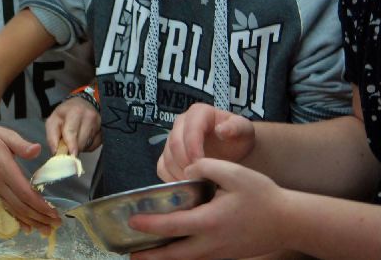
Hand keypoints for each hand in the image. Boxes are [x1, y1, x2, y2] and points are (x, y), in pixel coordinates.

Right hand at [0, 125, 60, 234]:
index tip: (54, 213)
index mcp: (4, 169)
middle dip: (39, 217)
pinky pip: (4, 209)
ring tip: (46, 230)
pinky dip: (17, 220)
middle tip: (56, 225)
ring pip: (13, 210)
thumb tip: (37, 149)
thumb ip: (21, 145)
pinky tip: (26, 228)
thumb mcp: (5, 135)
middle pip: (20, 205)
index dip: (40, 205)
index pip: (25, 192)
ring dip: (31, 221)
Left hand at [45, 96, 100, 155]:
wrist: (83, 104)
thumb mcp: (54, 120)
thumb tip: (56, 152)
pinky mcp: (104, 131)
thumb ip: (52, 137)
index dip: (70, 146)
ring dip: (79, 146)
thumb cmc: (67, 113)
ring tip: (75, 137)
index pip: (72, 132)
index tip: (70, 155)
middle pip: (80, 142)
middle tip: (67, 144)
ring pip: (88, 146)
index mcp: (74, 112)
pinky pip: (94, 146)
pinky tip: (84, 137)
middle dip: (72, 148)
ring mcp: (99, 123)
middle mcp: (89, 116)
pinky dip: (87, 146)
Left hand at [129, 158, 289, 259]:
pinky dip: (180, 257)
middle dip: (150, 256)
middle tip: (128, 252)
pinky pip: (197, 259)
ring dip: (164, 259)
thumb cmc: (262, 196)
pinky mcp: (225, 255)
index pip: (173, 225)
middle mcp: (212, 243)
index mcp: (211, 221)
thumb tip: (184, 170)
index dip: (150, 224)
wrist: (290, 221)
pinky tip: (171, 250)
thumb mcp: (234, 172)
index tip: (132, 221)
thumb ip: (204, 166)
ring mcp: (219, 252)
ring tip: (143, 256)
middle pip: (174, 254)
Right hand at [158, 103, 254, 181]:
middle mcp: (181, 123)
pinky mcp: (168, 155)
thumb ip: (236, 127)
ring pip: (167, 156)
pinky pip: (162, 167)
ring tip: (195, 184)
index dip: (192, 147)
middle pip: (174, 143)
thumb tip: (221, 130)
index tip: (201, 164)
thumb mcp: (244, 130)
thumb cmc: (239, 138)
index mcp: (198, 113)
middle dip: (185, 162)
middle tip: (198, 178)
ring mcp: (172, 139)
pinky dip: (171, 178)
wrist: (234, 150)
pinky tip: (186, 186)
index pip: (190, 128)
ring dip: (178, 172)